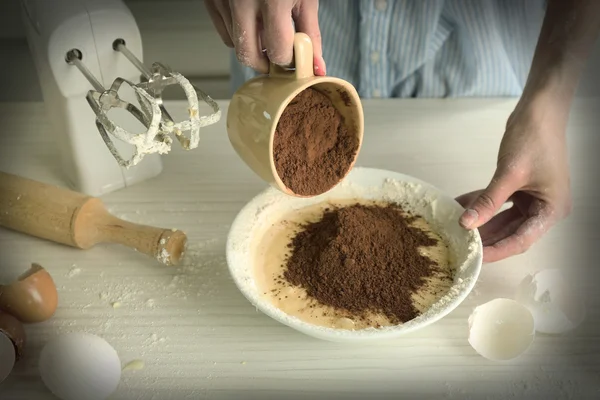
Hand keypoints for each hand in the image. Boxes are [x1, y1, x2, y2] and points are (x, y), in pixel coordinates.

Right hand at [203, 0, 324, 74]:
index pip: (277, 50)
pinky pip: (224, 32)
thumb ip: (310, 33)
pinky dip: (239, 34)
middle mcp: (243, 0)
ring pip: (235, 45)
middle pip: (248, 55)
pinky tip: (252, 22)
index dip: (288, 60)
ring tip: (267, 28)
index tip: (294, 57)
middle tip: (278, 56)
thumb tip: (316, 66)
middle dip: (266, 62)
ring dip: (253, 46)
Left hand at [456, 96, 572, 262]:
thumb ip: (488, 201)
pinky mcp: (519, 188)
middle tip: (460, 245)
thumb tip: (466, 223)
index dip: (497, 251)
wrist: (539, 110)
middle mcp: (544, 207)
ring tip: (455, 229)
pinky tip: (459, 207)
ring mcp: (532, 198)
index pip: (521, 240)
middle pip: (510, 232)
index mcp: (551, 210)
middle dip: (485, 238)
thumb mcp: (509, 173)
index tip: (475, 258)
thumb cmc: (534, 138)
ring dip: (480, 222)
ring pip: (501, 219)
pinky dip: (480, 204)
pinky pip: (497, 203)